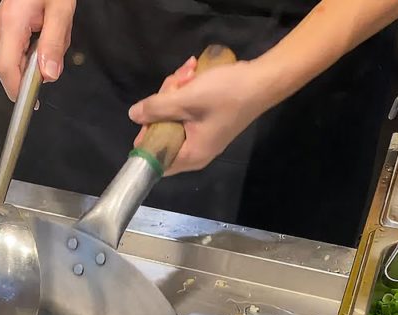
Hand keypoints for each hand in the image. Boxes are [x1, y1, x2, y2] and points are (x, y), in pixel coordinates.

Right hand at [0, 0, 75, 100]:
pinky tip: (47, 29)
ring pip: (18, 57)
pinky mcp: (5, 26)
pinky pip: (19, 47)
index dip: (16, 91)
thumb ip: (54, 43)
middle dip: (37, 68)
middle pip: (12, 66)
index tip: (31, 105)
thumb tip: (49, 75)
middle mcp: (1, 27)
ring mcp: (1, 26)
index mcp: (12, 23)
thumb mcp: (61, 9)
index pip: (6, 69)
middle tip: (58, 46)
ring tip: (55, 30)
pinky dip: (36, 46)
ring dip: (39, 55)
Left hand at [129, 57, 270, 175]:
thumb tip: (133, 115)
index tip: (146, 117)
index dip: (146, 140)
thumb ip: (156, 108)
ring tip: (188, 72)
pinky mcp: (208, 119)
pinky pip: (187, 109)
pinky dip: (187, 90)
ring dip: (175, 91)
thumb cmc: (226, 94)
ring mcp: (203, 134)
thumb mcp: (186, 99)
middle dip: (164, 104)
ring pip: (174, 116)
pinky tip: (193, 71)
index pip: (157, 161)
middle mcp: (196, 150)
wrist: (264, 80)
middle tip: (175, 84)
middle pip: (163, 132)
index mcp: (191, 155)